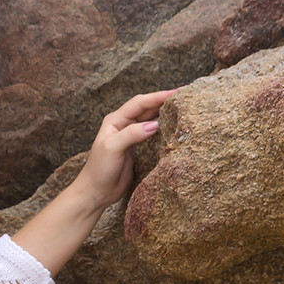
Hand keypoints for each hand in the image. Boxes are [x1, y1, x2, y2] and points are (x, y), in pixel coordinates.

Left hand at [72, 89, 177, 209]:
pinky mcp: (139, 148)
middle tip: (186, 96)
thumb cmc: (99, 169)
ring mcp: (132, 136)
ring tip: (185, 107)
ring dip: (166, 113)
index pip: (140, 103)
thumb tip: (154, 124)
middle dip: (165, 101)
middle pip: (147, 108)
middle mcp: (124, 124)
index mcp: (115, 120)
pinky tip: (176, 127)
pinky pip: (154, 134)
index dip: (158, 96)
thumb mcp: (112, 148)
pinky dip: (165, 128)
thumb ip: (131, 134)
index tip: (176, 92)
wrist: (97, 191)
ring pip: (152, 119)